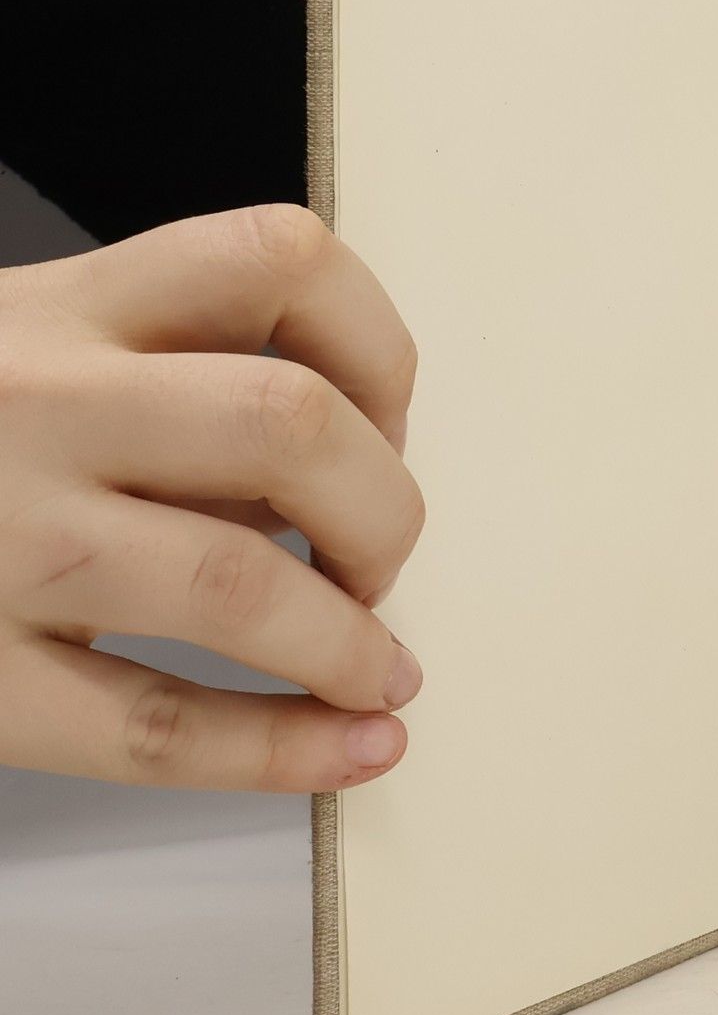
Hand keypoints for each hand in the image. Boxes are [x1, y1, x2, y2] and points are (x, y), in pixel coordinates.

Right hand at [0, 205, 423, 789]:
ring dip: (347, 641)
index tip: (384, 419)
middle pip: (288, 426)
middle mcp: (32, 404)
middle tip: (376, 558)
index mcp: (63, 307)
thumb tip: (352, 468)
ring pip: (233, 585)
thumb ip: (173, 377)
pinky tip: (345, 754)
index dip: (376, 346)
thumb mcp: (32, 346)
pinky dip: (278, 752)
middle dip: (384, 508)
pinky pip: (150, 726)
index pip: (277, 260)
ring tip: (376, 672)